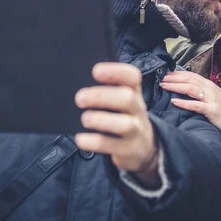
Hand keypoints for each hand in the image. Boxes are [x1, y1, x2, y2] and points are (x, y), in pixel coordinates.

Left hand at [75, 63, 159, 186]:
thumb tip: (77, 81)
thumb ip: (106, 90)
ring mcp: (135, 130)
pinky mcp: (129, 149)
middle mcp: (137, 109)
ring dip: (101, 120)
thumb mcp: (121, 101)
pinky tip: (80, 139)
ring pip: (124, 124)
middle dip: (102, 96)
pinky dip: (94, 142)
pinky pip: (111, 145)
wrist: (143, 147)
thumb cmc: (123, 116)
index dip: (115, 71)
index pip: (132, 76)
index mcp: (134, 92)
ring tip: (85, 119)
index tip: (95, 71)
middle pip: (127, 98)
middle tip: (79, 98)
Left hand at [161, 71, 220, 139]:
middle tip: (161, 78)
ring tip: (164, 86)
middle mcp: (211, 90)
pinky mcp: (212, 110)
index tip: (166, 73)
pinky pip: (195, 105)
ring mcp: (212, 99)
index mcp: (210, 85)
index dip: (178, 73)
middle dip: (174, 78)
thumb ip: (202, 92)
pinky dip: (184, 103)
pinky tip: (174, 101)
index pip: (192, 75)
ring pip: (191, 89)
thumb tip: (185, 88)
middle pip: (189, 80)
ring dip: (175, 86)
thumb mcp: (214, 97)